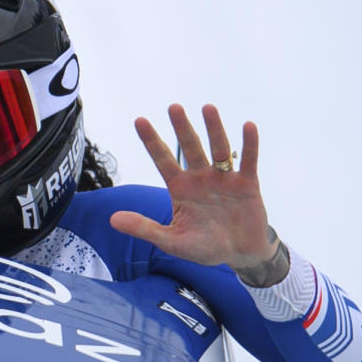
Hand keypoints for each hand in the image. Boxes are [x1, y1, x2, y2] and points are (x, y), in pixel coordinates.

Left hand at [110, 104, 286, 282]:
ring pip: (218, 149)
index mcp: (181, 188)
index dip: (151, 141)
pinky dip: (248, 144)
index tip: (139, 120)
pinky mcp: (247, 183)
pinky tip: (247, 126)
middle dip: (182, 128)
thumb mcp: (171, 241)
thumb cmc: (204, 247)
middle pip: (190, 148)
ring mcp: (224, 178)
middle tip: (173, 107)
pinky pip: (248, 160)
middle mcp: (201, 178)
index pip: (163, 160)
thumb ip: (144, 228)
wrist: (238, 254)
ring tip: (207, 108)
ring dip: (214, 129)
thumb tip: (112, 219)